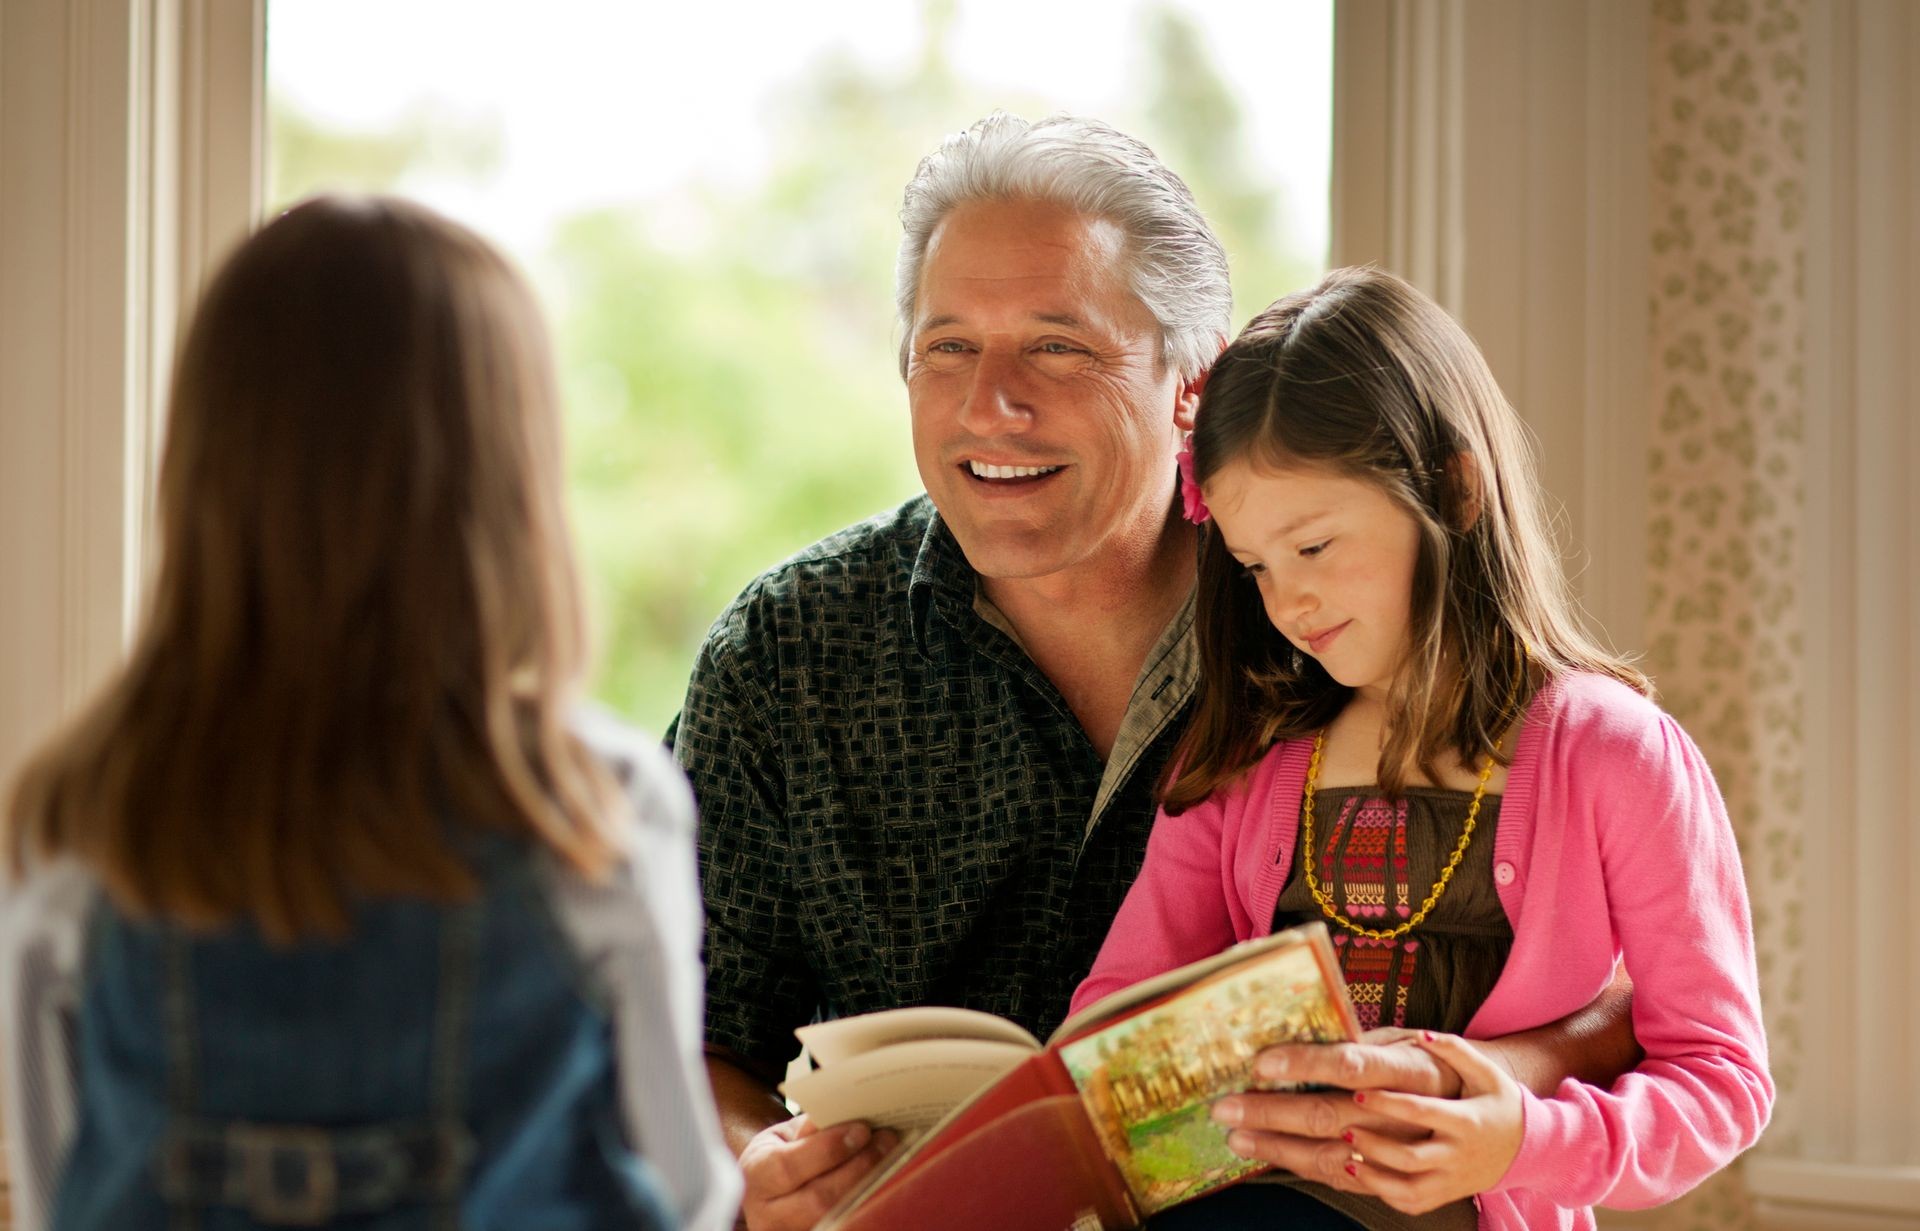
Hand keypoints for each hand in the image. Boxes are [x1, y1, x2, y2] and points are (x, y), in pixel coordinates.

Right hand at [737, 1114, 900, 1230]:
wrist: (766, 1195)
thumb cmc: (779, 1157)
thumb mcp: (783, 1137)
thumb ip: (809, 1129)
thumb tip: (848, 1115)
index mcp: (756, 1176)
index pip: (789, 1166)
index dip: (828, 1149)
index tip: (863, 1129)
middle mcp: (767, 1214)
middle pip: (818, 1199)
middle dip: (858, 1167)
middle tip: (887, 1141)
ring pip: (836, 1217)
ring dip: (871, 1186)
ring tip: (894, 1157)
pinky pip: (846, 1223)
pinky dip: (869, 1203)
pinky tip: (887, 1179)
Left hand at [1207, 1027, 1472, 1193]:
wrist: (1494, 1123)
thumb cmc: (1432, 1068)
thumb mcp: (1406, 1041)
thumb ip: (1359, 1040)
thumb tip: (1300, 1025)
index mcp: (1411, 1069)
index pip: (1349, 1064)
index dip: (1304, 1064)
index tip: (1261, 1063)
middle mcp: (1409, 1115)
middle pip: (1328, 1114)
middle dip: (1271, 1112)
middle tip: (1226, 1108)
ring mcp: (1409, 1155)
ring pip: (1331, 1155)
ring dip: (1278, 1147)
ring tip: (1237, 1137)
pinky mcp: (1408, 1186)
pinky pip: (1347, 1179)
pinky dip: (1307, 1168)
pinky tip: (1274, 1158)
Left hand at [1343, 1032, 1523, 1214]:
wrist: (1529, 1147)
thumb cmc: (1501, 1103)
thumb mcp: (1486, 1073)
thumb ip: (1456, 1050)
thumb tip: (1423, 1036)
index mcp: (1466, 1121)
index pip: (1420, 1112)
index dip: (1386, 1104)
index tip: (1358, 1094)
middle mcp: (1458, 1155)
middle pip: (1409, 1158)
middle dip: (1373, 1145)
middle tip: (1345, 1128)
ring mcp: (1453, 1180)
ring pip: (1409, 1190)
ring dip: (1373, 1178)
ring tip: (1347, 1158)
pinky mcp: (1448, 1194)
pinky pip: (1413, 1204)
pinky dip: (1386, 1195)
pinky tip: (1365, 1175)